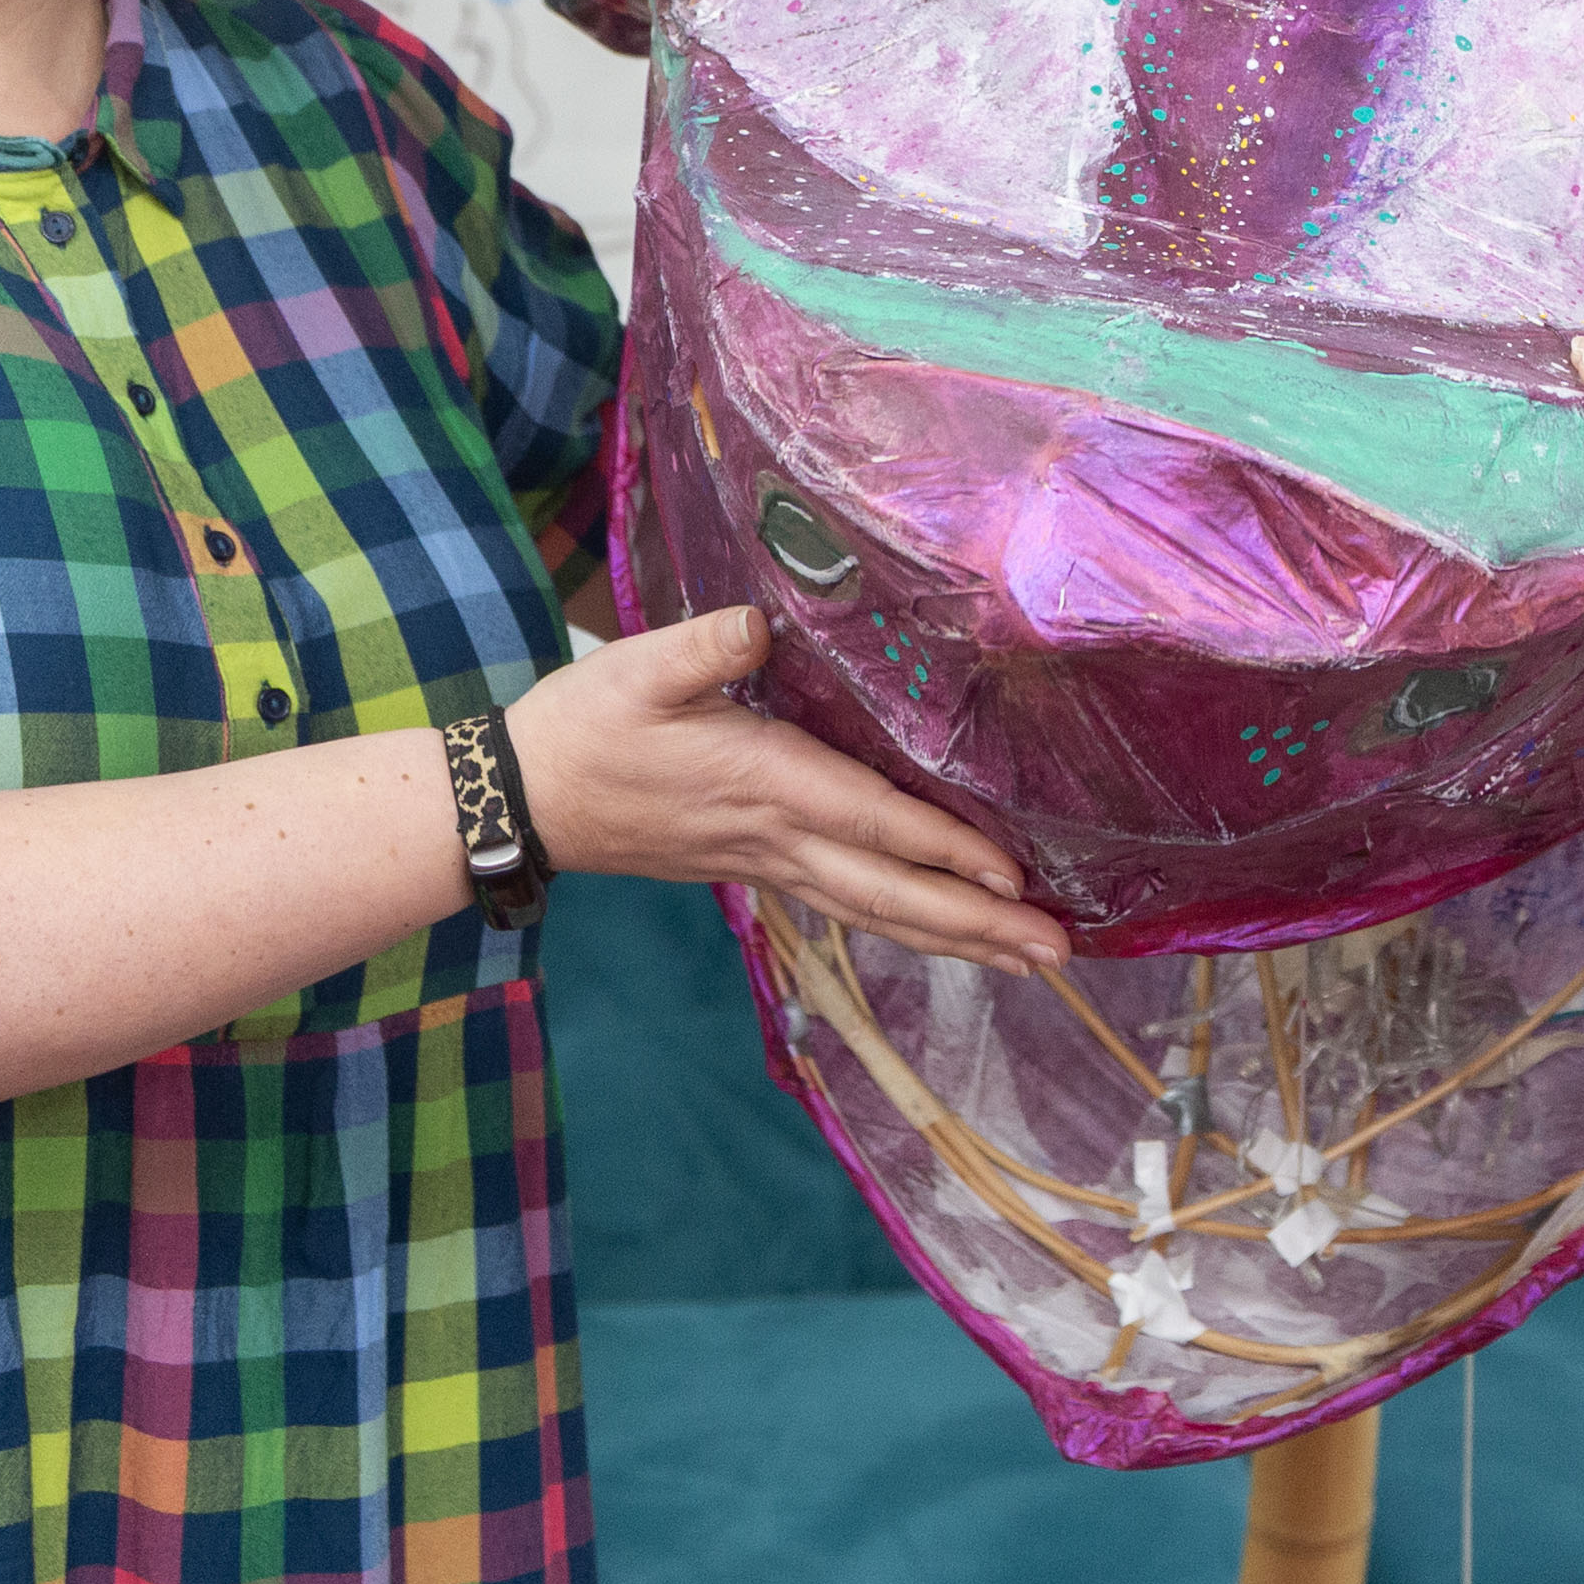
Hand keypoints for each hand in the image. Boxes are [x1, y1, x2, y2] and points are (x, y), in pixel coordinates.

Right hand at [512, 607, 1072, 971]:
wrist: (526, 800)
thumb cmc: (586, 726)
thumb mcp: (638, 669)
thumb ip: (702, 644)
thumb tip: (757, 622)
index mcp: (764, 782)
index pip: (873, 821)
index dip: (944, 850)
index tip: (1012, 879)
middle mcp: (778, 837)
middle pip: (892, 893)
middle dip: (978, 926)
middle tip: (1058, 953)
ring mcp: (768, 863)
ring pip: (876, 911)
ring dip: (956, 939)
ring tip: (1029, 961)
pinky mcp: (757, 869)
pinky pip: (848, 905)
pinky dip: (905, 924)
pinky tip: (943, 934)